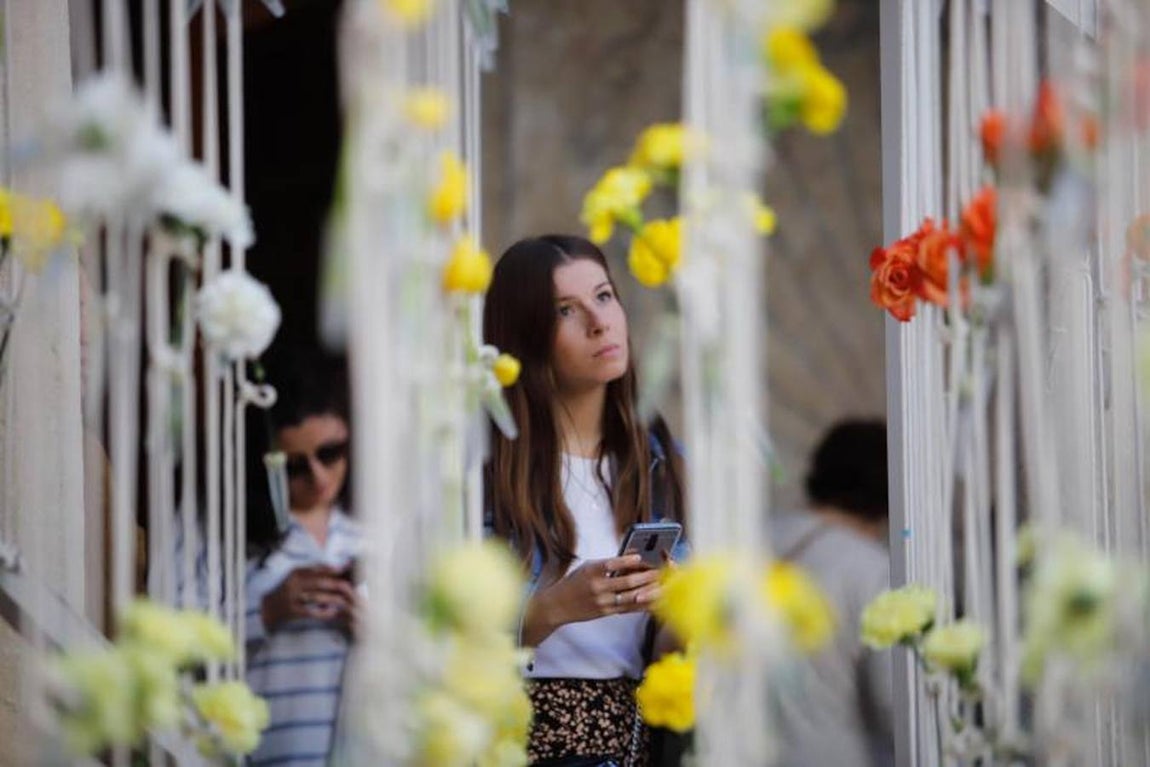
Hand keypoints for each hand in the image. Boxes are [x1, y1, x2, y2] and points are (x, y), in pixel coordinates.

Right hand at [261, 565, 356, 631]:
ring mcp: (293, 598)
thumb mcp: (297, 576)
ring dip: (331, 598)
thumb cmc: (287, 590)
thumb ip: (313, 571)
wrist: (268, 607)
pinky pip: (311, 612)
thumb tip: (335, 568)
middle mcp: (294, 584)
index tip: (344, 571)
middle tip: (348, 586)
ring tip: (343, 599)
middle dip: (335, 584)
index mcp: (296, 573)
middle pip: (319, 582)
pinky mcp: (293, 611)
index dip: (332, 570)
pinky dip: (323, 612)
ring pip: (316, 597)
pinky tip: (333, 612)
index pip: (317, 569)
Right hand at [522, 554, 663, 645]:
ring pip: (631, 596)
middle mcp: (598, 587)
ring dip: (648, 590)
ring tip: (661, 585)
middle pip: (627, 582)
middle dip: (646, 576)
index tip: (640, 557)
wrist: (559, 605)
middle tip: (660, 571)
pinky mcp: (607, 612)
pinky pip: (629, 608)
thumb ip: (607, 564)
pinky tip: (653, 599)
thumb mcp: (587, 567)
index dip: (627, 561)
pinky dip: (642, 603)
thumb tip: (631, 557)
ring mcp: (603, 601)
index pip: (611, 565)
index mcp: (591, 571)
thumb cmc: (575, 582)